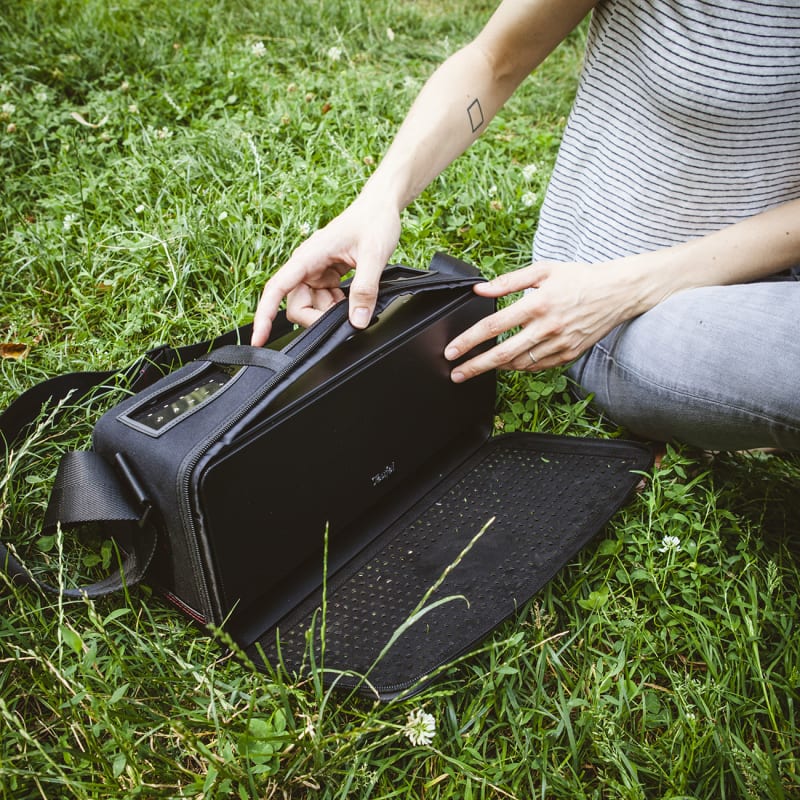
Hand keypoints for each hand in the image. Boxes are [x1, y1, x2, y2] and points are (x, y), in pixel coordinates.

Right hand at [251, 197, 400, 345]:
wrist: (381, 207)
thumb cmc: (374, 221)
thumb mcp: (374, 256)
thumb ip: (365, 289)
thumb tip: (357, 320)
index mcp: (308, 257)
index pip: (276, 289)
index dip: (264, 315)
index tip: (258, 338)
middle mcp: (307, 266)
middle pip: (297, 305)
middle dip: (317, 319)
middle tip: (346, 318)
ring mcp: (316, 272)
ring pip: (312, 306)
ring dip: (330, 313)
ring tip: (356, 301)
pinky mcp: (327, 277)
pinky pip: (325, 301)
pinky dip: (338, 307)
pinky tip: (354, 298)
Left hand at [444, 260, 636, 381]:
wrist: (618, 292)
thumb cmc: (579, 278)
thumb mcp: (543, 270)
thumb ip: (509, 281)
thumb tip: (480, 289)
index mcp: (537, 304)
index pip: (494, 326)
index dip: (469, 340)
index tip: (452, 350)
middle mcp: (546, 328)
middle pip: (502, 354)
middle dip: (475, 366)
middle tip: (456, 373)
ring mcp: (558, 345)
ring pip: (519, 364)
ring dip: (496, 368)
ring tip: (478, 368)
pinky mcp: (568, 355)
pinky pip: (538, 367)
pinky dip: (520, 367)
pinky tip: (508, 364)